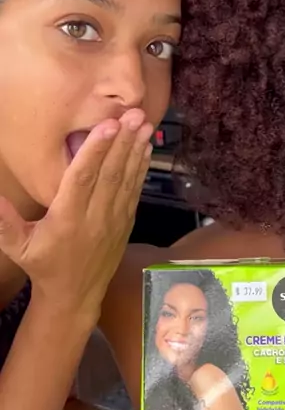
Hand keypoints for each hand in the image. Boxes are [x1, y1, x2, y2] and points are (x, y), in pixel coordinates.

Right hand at [0, 109, 152, 320]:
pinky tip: (145, 147)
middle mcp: (94, 217)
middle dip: (123, 141)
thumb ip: (5, 222)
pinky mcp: (125, 222)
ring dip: (136, 149)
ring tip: (144, 123)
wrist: (75, 296)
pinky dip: (140, 168)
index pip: (82, 179)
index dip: (95, 151)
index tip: (107, 126)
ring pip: (126, 180)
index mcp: (67, 219)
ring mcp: (114, 219)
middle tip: (134, 113)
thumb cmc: (43, 266)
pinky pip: (134, 191)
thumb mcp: (18, 247)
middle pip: (110, 174)